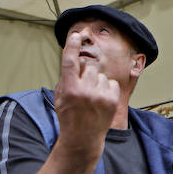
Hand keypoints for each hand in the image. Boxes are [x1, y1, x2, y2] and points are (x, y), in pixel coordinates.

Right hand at [54, 32, 119, 155]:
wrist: (83, 139)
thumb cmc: (69, 116)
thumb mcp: (60, 97)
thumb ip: (66, 78)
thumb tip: (76, 59)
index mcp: (69, 89)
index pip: (70, 62)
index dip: (72, 46)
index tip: (76, 35)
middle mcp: (85, 91)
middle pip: (89, 67)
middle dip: (87, 74)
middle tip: (83, 89)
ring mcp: (100, 96)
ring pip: (101, 75)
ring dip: (98, 82)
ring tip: (92, 98)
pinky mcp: (112, 100)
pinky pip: (111, 82)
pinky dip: (108, 88)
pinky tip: (101, 100)